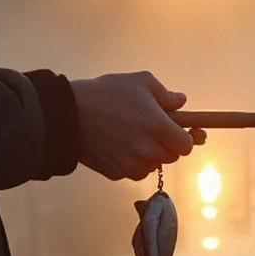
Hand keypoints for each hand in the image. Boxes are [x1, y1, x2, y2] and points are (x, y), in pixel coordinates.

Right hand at [70, 72, 206, 180]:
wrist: (67, 114)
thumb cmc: (105, 93)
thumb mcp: (140, 82)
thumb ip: (166, 94)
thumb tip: (181, 102)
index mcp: (158, 127)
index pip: (187, 145)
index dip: (187, 138)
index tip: (184, 131)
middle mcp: (146, 149)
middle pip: (172, 157)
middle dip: (168, 144)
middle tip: (156, 130)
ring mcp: (130, 164)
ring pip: (153, 165)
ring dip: (151, 154)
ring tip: (135, 135)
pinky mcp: (115, 173)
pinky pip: (134, 171)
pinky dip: (133, 162)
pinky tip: (121, 145)